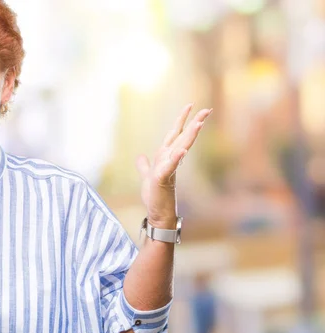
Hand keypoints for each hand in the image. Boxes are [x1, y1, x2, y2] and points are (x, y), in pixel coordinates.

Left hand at [135, 104, 211, 227]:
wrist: (157, 213)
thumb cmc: (155, 195)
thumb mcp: (147, 176)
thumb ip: (144, 165)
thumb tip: (140, 157)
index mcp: (166, 156)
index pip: (175, 134)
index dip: (182, 120)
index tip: (190, 105)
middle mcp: (169, 160)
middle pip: (183, 137)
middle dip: (194, 123)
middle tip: (206, 110)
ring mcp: (168, 168)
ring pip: (180, 148)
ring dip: (189, 136)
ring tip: (199, 123)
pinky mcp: (163, 178)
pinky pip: (170, 166)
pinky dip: (175, 158)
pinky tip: (181, 151)